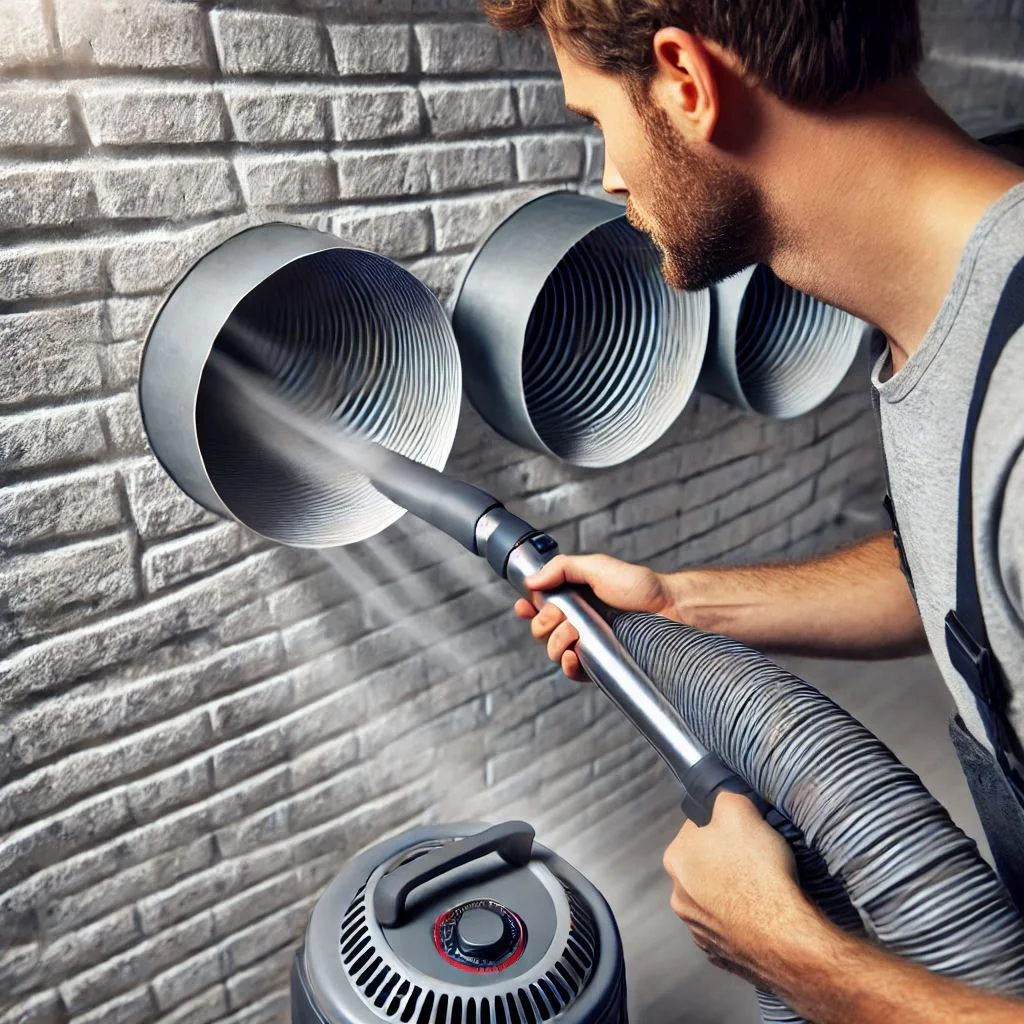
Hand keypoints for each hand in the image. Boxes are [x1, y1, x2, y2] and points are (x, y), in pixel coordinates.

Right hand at [514, 554, 672, 680]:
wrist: (669, 608)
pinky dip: (567, 665)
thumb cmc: (638, 586)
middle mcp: (578, 622)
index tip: (523, 606)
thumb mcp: (596, 566)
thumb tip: (530, 581)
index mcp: (574, 599)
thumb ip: (562, 568)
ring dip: (555, 641)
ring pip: (552, 652)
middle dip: (542, 623)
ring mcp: (588, 645)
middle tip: (560, 615)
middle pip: (541, 630)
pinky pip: (573, 672)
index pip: (540, 606)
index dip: (527, 608)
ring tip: (574, 631)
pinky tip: (573, 655)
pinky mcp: (600, 664)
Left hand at [663, 792, 814, 986]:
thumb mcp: (740, 810)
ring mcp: (697, 929)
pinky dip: (742, 921)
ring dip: (732, 892)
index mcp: (676, 858)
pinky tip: (761, 916)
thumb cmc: (757, 870)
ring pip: (715, 898)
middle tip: (756, 859)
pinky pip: (729, 928)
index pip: (696, 828)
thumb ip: (724, 798)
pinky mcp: (719, 953)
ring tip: (762, 889)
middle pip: (704, 864)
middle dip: (726, 859)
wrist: (782, 936)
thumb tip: (721, 799)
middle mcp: (678, 895)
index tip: (744, 833)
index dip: (723, 826)